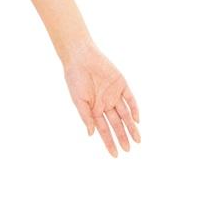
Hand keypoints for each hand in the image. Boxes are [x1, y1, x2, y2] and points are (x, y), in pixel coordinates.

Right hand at [62, 40, 140, 156]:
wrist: (81, 58)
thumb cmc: (75, 80)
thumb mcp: (78, 101)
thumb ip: (86, 117)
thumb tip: (91, 134)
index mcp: (94, 110)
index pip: (104, 130)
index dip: (109, 142)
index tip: (115, 154)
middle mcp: (105, 104)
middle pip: (116, 124)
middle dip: (122, 137)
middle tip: (128, 150)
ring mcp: (114, 95)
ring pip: (125, 114)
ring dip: (131, 126)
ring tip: (137, 140)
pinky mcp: (121, 84)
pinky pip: (130, 99)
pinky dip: (134, 109)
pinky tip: (137, 120)